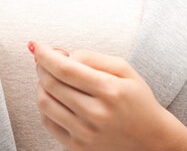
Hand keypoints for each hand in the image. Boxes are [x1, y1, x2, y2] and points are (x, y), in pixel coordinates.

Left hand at [30, 42, 186, 150]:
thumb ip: (91, 57)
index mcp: (109, 90)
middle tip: (44, 58)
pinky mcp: (78, 148)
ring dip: (40, 84)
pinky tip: (55, 96)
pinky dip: (45, 104)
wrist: (151, 140)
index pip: (65, 69)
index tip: (35, 45)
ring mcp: (85, 134)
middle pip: (51, 84)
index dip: (44, 54)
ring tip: (50, 77)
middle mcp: (96, 114)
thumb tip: (62, 55)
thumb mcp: (123, 68)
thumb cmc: (136, 98)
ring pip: (45, 103)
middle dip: (41, 66)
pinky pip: (48, 122)